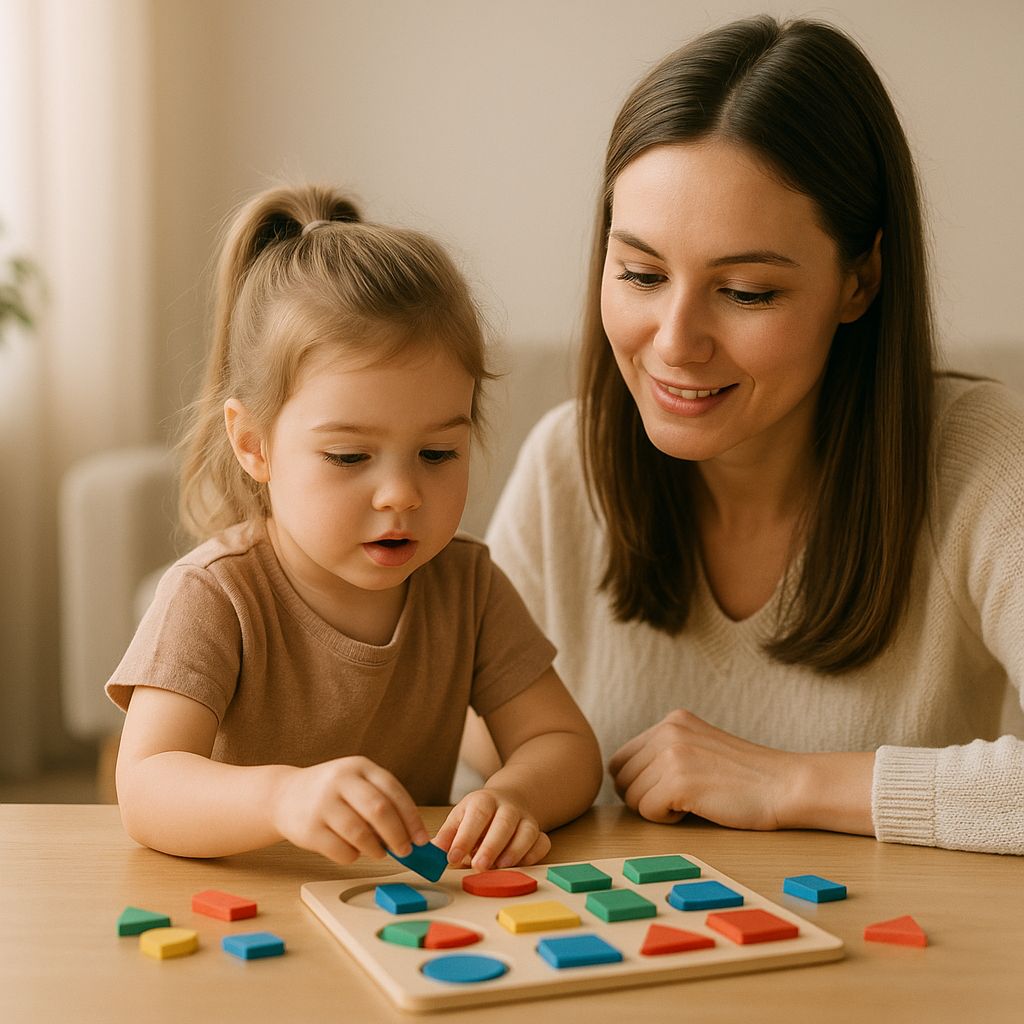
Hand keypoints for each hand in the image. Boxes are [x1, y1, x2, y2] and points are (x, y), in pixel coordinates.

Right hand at [271, 756, 428, 863]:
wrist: (284, 795)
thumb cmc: (332, 793)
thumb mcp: (356, 783)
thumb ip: (382, 802)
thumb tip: (412, 837)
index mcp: (359, 766)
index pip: (393, 791)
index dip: (411, 818)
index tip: (421, 839)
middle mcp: (340, 780)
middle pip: (379, 810)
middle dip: (398, 835)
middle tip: (406, 851)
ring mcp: (322, 804)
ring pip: (360, 833)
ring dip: (376, 849)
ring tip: (379, 852)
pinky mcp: (308, 829)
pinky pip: (341, 850)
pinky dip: (353, 856)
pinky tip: (353, 851)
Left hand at [434, 788, 550, 870]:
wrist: (509, 799)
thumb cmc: (478, 814)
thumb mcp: (459, 817)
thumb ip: (447, 836)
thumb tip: (429, 853)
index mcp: (484, 800)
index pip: (477, 815)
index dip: (464, 837)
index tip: (452, 858)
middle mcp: (508, 807)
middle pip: (504, 823)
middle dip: (491, 846)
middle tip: (478, 866)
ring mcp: (526, 819)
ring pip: (527, 832)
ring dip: (514, 851)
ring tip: (499, 867)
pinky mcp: (539, 832)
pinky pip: (542, 843)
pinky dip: (533, 855)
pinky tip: (520, 865)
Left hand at [607, 709, 799, 830]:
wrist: (786, 785)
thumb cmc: (746, 778)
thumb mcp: (700, 747)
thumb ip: (666, 752)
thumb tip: (622, 779)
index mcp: (672, 720)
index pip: (622, 758)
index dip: (636, 783)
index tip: (664, 793)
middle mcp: (667, 731)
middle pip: (622, 778)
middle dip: (644, 797)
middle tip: (680, 801)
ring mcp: (672, 754)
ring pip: (632, 797)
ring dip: (657, 809)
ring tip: (691, 803)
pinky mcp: (678, 781)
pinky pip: (648, 811)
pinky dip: (667, 820)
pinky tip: (694, 811)